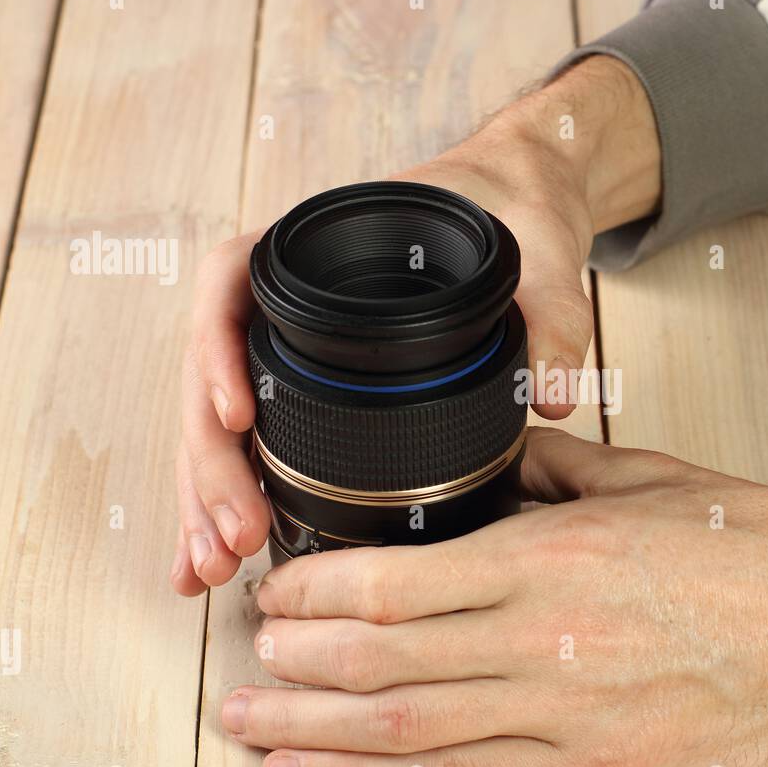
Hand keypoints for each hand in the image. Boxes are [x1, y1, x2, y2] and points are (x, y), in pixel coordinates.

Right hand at [170, 56, 660, 595]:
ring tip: (213, 567)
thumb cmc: (512, 202)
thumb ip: (552, 315)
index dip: (216, 349)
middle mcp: (290, 295)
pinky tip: (227, 550)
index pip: (230, 280)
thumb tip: (556, 398)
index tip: (233, 416)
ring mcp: (295, 341)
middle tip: (230, 538)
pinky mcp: (315, 380)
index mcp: (321, 244)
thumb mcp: (538, 249)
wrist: (521, 199)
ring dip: (212, 496)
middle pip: (211, 374)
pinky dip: (240, 493)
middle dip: (212, 465)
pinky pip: (259, 437)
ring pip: (222, 420)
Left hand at [222, 428, 767, 766]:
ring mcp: (564, 718)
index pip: (398, 581)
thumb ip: (546, 475)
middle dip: (296, 660)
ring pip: (404, 731)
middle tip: (247, 652)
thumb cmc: (755, 549)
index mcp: (556, 557)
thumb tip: (483, 468)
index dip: (318, 587)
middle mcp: (545, 643)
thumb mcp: (643, 482)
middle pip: (381, 660)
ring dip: (310, 731)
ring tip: (246, 725)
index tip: (280, 584)